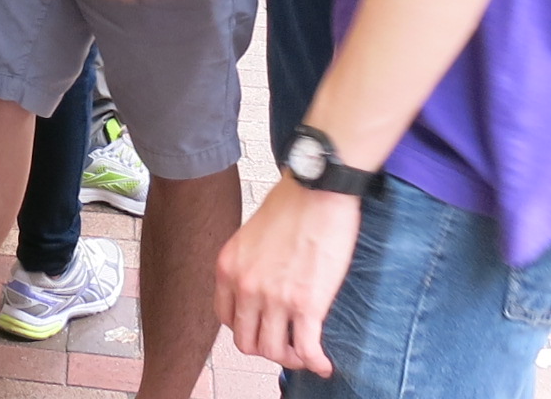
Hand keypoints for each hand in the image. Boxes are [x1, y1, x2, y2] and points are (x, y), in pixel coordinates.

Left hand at [216, 176, 363, 372]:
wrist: (318, 188)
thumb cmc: (292, 203)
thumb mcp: (251, 235)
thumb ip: (249, 263)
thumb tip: (262, 283)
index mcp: (228, 268)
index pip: (226, 319)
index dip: (246, 328)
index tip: (264, 327)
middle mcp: (245, 286)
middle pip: (247, 342)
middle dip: (267, 347)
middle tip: (287, 344)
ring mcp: (274, 297)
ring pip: (274, 351)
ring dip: (291, 358)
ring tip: (306, 354)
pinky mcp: (307, 304)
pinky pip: (306, 349)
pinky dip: (314, 363)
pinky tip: (323, 364)